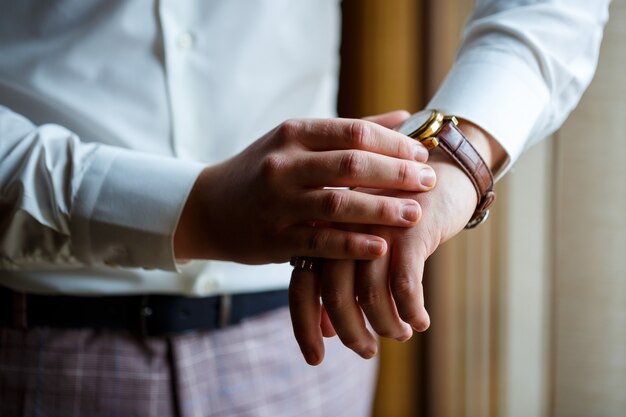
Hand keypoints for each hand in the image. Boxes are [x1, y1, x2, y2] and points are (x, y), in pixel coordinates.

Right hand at [174, 113, 436, 263]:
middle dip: (396, 174)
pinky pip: (320, 242)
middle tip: (429, 182)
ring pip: (338, 205)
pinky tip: (382, 246)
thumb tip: (403, 116)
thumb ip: (349, 131)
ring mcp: (278, 203)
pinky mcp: (275, 239)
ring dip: (381, 210)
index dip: (393, 144)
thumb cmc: (262, 171)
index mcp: (293, 134)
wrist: (209, 208)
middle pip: (351, 165)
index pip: (353, 133)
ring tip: (414, 213)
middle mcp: (284, 165)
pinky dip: (353, 244)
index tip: (420, 155)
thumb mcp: (296, 142)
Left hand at [289, 120, 505, 364]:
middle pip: (334, 294)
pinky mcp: (409, 229)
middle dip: (350, 332)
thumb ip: (339, 280)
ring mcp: (375, 226)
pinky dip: (411, 312)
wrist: (440, 171)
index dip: (304, 326)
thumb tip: (328, 331)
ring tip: (399, 334)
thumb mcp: (362, 244)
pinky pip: (406, 287)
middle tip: (366, 351)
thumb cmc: (395, 215)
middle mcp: (343, 227)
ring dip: (385, 325)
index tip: (315, 359)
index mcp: (323, 230)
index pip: (302, 285)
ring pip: (370, 295)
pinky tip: (420, 322)